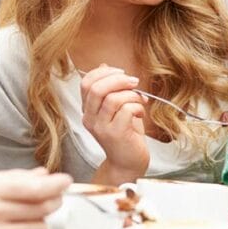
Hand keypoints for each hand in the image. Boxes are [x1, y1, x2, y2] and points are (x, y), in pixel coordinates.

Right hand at [80, 65, 149, 180]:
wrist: (128, 163)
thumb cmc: (126, 134)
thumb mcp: (116, 108)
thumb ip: (110, 89)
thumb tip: (104, 65)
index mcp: (88, 110)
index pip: (86, 83)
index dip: (104, 72)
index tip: (121, 73)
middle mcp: (89, 118)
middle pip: (97, 88)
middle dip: (119, 80)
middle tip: (134, 82)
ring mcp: (101, 127)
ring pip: (113, 98)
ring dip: (132, 95)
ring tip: (140, 101)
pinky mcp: (114, 134)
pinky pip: (126, 110)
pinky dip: (137, 107)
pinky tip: (141, 113)